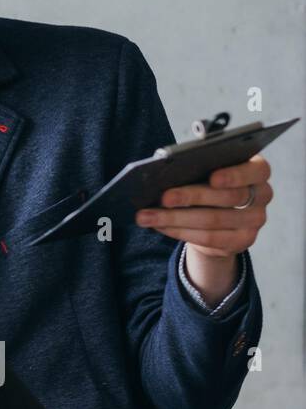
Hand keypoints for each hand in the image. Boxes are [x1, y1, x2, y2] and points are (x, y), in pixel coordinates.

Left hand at [135, 154, 272, 299]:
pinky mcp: (243, 241)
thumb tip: (164, 173)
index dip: (235, 175)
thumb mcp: (206, 172)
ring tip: (146, 215)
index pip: (256, 170)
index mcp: (257, 170)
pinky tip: (158, 225)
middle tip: (163, 197)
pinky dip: (178, 231)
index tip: (212, 178)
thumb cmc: (208, 184)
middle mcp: (262, 195)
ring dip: (175, 218)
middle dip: (191, 197)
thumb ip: (197, 168)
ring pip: (213, 220)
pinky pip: (208, 238)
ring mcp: (255, 220)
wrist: (217, 219)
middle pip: (228, 197)